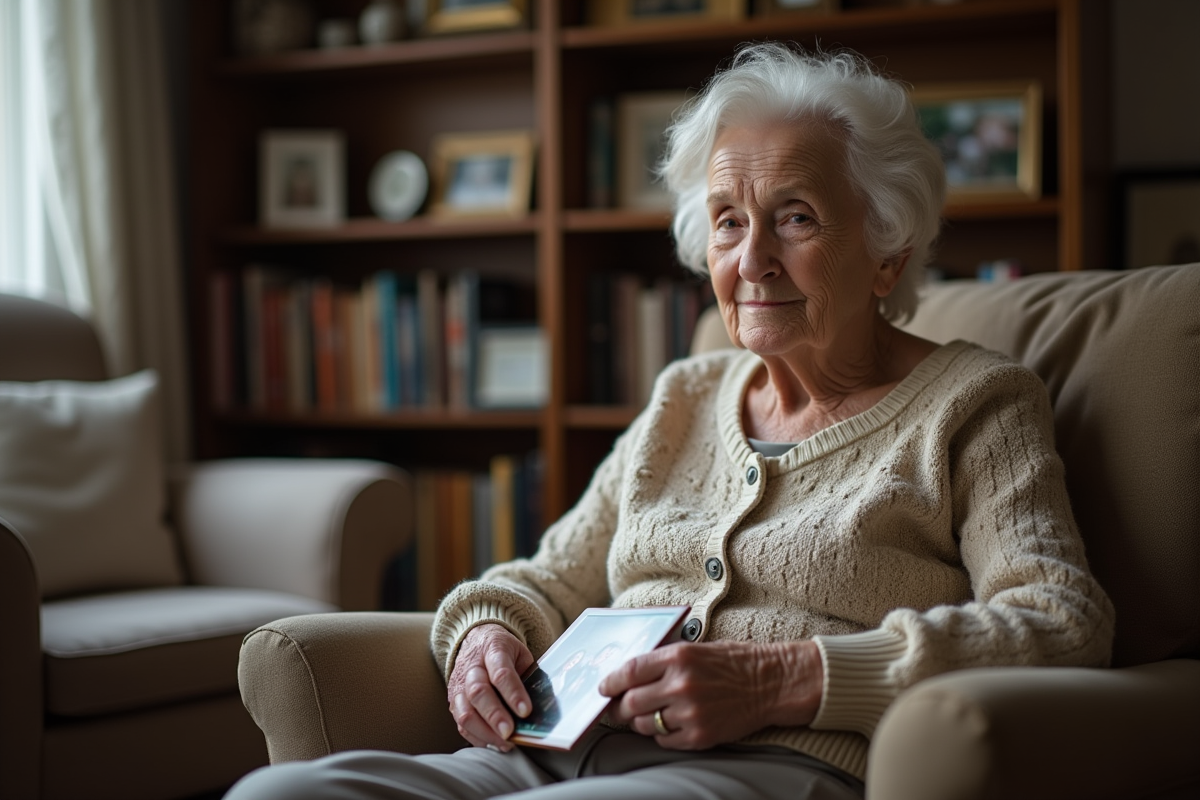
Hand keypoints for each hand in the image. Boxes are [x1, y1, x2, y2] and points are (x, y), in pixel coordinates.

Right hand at [446, 623, 534, 751]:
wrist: (475, 640)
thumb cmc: (504, 652)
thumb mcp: (520, 654)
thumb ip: (529, 676)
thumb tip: (544, 707)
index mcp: (493, 650)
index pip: (501, 672)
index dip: (513, 693)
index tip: (526, 711)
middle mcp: (471, 668)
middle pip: (478, 693)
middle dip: (495, 716)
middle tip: (510, 732)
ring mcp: (459, 686)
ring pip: (464, 712)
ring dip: (485, 732)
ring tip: (506, 743)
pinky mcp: (453, 702)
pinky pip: (460, 724)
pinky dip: (477, 737)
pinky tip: (494, 743)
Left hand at [599, 639, 823, 749]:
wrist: (770, 683)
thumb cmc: (732, 662)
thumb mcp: (695, 649)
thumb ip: (662, 661)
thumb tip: (627, 675)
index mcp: (678, 657)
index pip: (629, 671)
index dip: (610, 682)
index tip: (603, 687)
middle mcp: (681, 685)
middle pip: (631, 703)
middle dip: (620, 707)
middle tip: (619, 707)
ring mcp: (690, 713)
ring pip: (645, 725)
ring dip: (642, 721)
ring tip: (651, 714)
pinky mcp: (700, 736)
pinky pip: (665, 740)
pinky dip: (663, 734)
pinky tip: (673, 723)